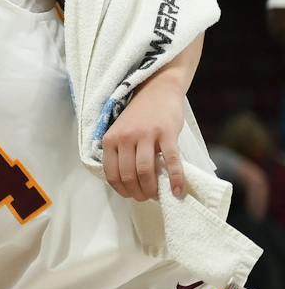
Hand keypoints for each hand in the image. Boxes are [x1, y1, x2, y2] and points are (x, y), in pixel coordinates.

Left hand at [102, 81, 185, 200]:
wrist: (158, 90)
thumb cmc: (140, 116)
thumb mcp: (121, 132)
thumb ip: (120, 152)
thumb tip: (128, 183)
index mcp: (110, 139)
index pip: (111, 173)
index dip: (121, 190)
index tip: (131, 195)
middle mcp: (125, 138)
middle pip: (128, 175)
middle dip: (137, 192)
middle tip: (146, 198)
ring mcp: (145, 135)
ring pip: (145, 171)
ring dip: (151, 189)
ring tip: (158, 196)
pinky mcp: (166, 133)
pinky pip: (170, 162)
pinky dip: (174, 179)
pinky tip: (177, 191)